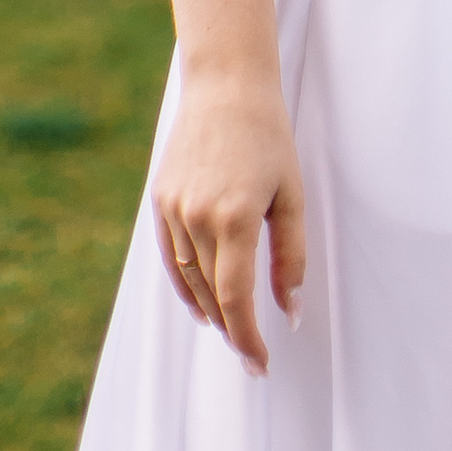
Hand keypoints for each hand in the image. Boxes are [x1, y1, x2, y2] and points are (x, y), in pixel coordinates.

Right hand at [153, 65, 302, 368]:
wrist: (226, 85)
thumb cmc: (269, 137)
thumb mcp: (290, 195)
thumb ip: (291, 257)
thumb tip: (290, 312)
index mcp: (235, 218)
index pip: (237, 301)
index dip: (248, 340)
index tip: (260, 365)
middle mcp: (198, 218)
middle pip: (212, 296)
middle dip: (233, 330)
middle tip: (252, 354)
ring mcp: (173, 209)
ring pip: (189, 281)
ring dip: (210, 310)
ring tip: (230, 329)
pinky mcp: (160, 200)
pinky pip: (171, 258)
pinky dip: (184, 286)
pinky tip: (200, 303)